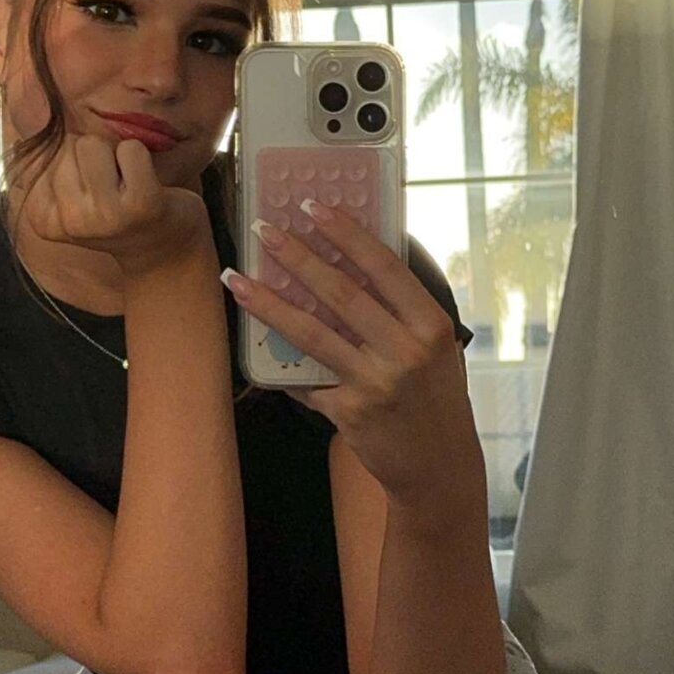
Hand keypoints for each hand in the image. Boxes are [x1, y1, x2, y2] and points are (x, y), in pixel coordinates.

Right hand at [22, 132, 211, 276]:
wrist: (166, 252)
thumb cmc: (115, 211)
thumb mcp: (70, 192)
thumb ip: (49, 155)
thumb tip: (33, 99)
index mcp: (43, 218)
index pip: (49, 152)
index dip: (76, 162)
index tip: (91, 193)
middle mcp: (70, 221)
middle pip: (72, 145)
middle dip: (96, 157)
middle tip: (114, 189)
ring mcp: (105, 215)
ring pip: (95, 143)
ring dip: (116, 156)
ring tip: (128, 186)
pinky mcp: (140, 203)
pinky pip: (131, 149)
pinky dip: (141, 158)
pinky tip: (147, 186)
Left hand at [222, 203, 484, 510]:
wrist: (438, 466)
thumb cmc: (436, 398)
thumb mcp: (435, 348)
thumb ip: (402, 311)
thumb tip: (350, 263)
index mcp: (431, 324)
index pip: (384, 267)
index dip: (347, 234)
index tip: (314, 207)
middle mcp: (405, 351)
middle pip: (340, 294)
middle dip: (297, 257)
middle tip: (263, 230)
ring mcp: (375, 383)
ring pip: (311, 332)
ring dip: (267, 303)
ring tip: (235, 278)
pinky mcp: (349, 412)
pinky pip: (306, 379)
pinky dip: (282, 364)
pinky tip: (255, 346)